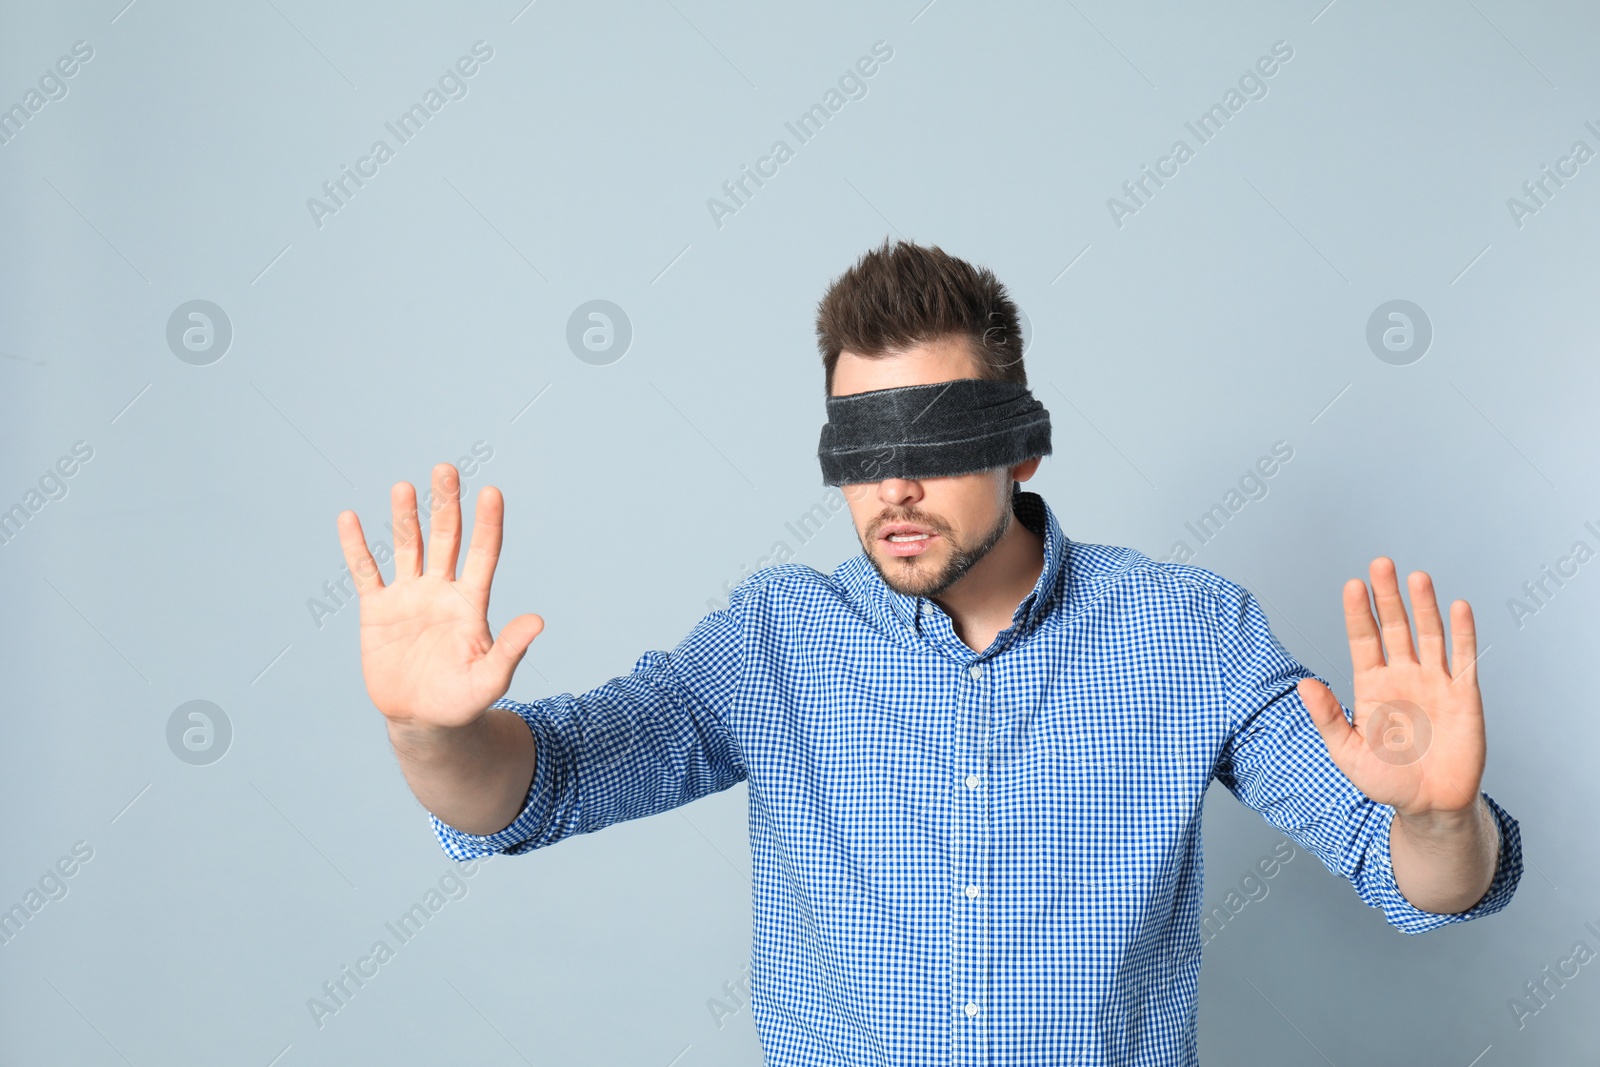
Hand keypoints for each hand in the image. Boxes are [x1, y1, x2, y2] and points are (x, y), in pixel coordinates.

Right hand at [336, 463, 543, 731]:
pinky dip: (357, 547)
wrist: (423, 720)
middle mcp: (441, 590)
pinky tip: (350, 518)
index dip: (487, 524)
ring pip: (407, 547)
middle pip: (445, 538)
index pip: (483, 554)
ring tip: (404, 487)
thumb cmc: (462, 701)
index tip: (492, 492)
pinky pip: (365, 573)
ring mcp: (409, 597)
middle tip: (445, 469)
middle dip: (445, 505)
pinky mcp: (377, 610)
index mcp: (471, 603)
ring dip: (405, 517)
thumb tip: (538, 622)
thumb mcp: (490, 679)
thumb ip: (510, 650)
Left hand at [1297, 558, 1484, 818]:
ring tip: (1416, 577)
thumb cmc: (1386, 779)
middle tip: (1380, 564)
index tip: (1352, 585)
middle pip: (1394, 628)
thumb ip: (1327, 717)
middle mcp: (1402, 676)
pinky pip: (1463, 659)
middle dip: (1387, 597)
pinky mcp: (1464, 696)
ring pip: (1428, 635)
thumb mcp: (1347, 752)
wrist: (1429, 805)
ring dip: (1423, 606)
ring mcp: (1434, 682)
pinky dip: (1462, 633)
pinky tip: (1457, 607)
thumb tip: (1303, 684)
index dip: (1359, 614)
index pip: (1363, 640)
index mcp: (1371, 686)